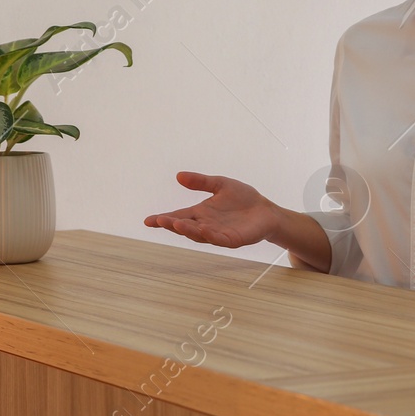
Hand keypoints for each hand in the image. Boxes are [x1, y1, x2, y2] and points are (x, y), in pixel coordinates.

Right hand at [144, 171, 281, 249]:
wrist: (266, 211)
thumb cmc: (243, 199)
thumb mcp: (220, 184)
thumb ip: (200, 181)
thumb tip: (178, 176)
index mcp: (200, 213)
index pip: (178, 216)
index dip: (164, 219)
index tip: (148, 220)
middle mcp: (206, 225)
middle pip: (184, 227)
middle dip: (171, 224)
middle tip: (158, 221)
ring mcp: (218, 234)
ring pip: (199, 235)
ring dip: (187, 230)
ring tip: (176, 223)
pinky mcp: (232, 240)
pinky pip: (219, 239)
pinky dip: (210, 235)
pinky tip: (203, 230)